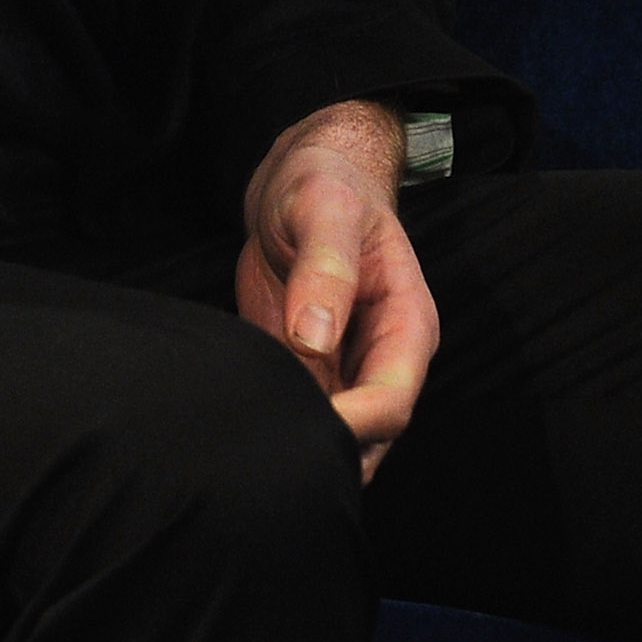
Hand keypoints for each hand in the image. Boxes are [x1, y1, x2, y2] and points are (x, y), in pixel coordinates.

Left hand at [236, 103, 438, 484]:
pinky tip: (236, 429)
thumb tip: (314, 339)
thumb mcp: (326, 210)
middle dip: (326, 455)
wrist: (301, 179)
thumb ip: (325, 269)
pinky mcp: (302, 368)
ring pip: (331, 436)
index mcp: (405, 325)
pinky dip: (271, 427)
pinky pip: (293, 413)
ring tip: (246, 453)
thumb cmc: (327, 184)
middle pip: (366, 438)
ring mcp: (341, 368)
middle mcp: (379, 358)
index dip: (353, 426)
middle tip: (266, 462)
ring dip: (296, 448)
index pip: (392, 402)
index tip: (304, 430)